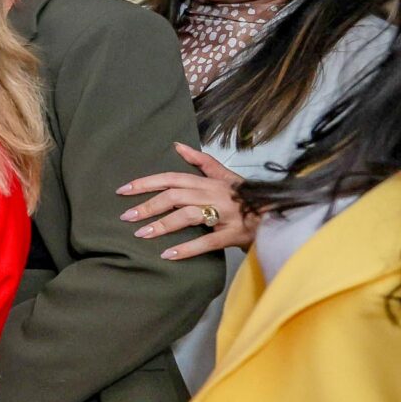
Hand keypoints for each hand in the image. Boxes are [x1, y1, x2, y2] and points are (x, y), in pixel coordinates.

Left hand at [120, 143, 254, 258]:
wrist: (278, 216)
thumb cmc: (247, 197)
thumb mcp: (227, 176)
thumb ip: (202, 162)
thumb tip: (178, 145)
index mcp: (209, 182)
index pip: (172, 178)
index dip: (146, 183)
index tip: (123, 191)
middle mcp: (215, 195)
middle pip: (175, 196)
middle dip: (148, 206)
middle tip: (126, 217)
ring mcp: (225, 214)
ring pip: (188, 216)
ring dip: (162, 225)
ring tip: (142, 235)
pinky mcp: (233, 235)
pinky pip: (207, 242)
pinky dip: (186, 249)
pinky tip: (167, 256)